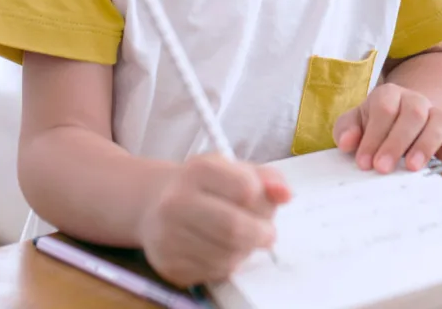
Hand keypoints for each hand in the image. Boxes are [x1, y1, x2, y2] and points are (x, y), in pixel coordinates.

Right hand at [139, 154, 290, 286]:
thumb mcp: (233, 169)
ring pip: (226, 255)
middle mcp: (176, 202)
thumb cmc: (204, 185)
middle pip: (234, 227)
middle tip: (267, 233)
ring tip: (244, 239)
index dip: (265, 201)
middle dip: (260, 233)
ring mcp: (168, 236)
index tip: (268, 204)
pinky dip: (228, 264)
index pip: (246, 188)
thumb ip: (267, 178)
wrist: (155, 203)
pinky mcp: (169, 265)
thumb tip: (286, 194)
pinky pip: (213, 273)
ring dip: (246, 251)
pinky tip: (223, 250)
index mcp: (197, 170)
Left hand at [333, 83, 441, 173]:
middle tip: (382, 168)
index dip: (374, 135)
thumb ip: (346, 129)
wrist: (399, 118)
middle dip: (396, 142)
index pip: (384, 108)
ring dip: (426, 144)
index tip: (363, 162)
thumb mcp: (355, 122)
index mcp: (389, 94)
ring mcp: (434, 115)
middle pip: (413, 112)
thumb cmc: (373, 124)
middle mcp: (415, 101)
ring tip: (412, 168)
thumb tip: (347, 141)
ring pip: (439, 120)